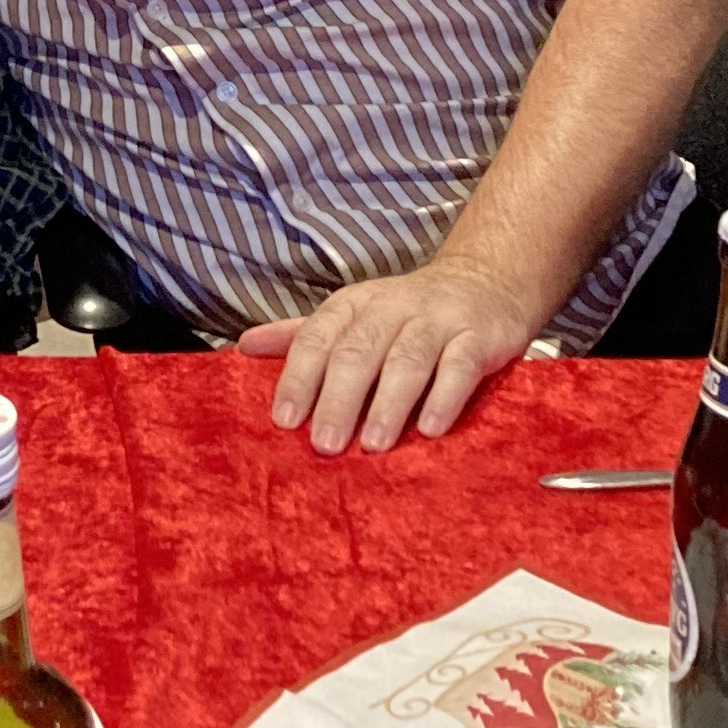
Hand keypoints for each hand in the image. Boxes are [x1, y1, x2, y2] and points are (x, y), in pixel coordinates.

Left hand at [233, 251, 545, 455]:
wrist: (485, 282)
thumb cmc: (406, 312)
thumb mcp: (352, 316)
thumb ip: (301, 334)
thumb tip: (243, 347)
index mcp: (354, 305)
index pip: (318, 338)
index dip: (299, 377)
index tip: (283, 419)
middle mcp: (392, 308)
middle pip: (359, 351)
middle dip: (338, 399)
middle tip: (323, 444)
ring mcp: (437, 321)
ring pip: (408, 359)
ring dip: (388, 403)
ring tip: (372, 445)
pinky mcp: (479, 337)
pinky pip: (460, 366)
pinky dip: (445, 397)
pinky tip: (430, 429)